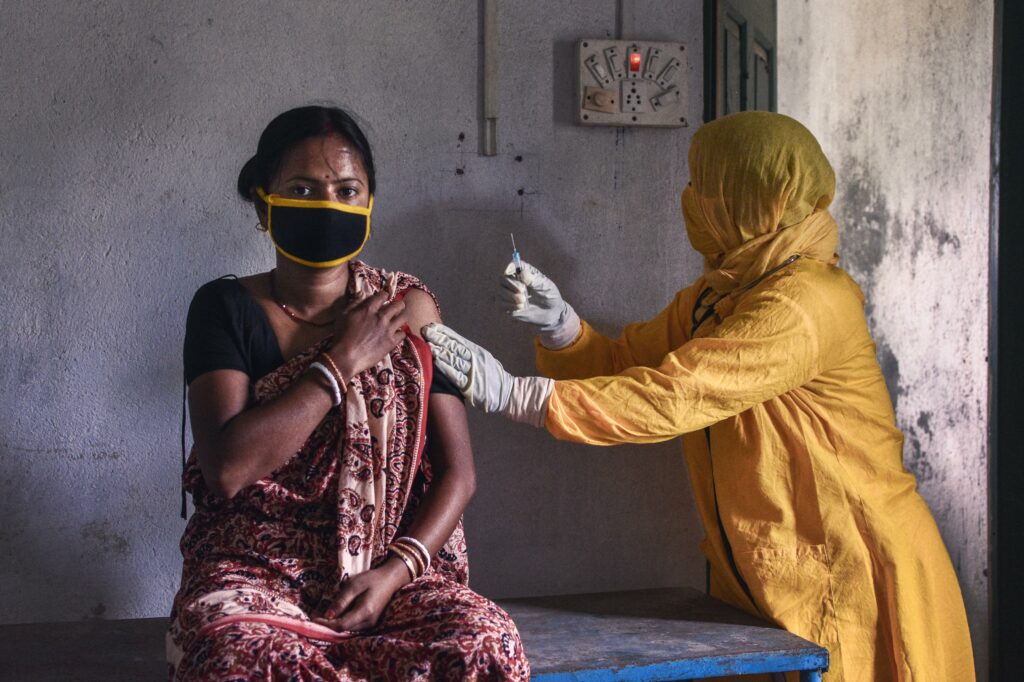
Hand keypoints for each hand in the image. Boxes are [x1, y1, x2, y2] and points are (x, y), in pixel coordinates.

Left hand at [312, 559, 407, 631]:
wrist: (390, 580)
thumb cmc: (371, 579)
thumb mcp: (354, 585)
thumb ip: (341, 601)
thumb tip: (328, 615)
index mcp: (365, 612)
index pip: (341, 625)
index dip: (326, 624)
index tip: (314, 618)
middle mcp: (368, 622)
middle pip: (343, 630)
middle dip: (328, 625)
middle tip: (316, 616)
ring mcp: (370, 624)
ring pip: (347, 630)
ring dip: (335, 625)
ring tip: (325, 615)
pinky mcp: (370, 623)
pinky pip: (353, 627)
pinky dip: (343, 623)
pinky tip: (337, 615)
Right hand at [328, 291, 406, 378]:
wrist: (346, 357)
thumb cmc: (341, 336)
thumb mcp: (343, 315)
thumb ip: (354, 303)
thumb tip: (361, 293)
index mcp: (368, 309)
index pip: (383, 295)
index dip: (385, 295)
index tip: (385, 297)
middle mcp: (381, 317)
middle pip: (398, 305)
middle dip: (398, 304)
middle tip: (396, 307)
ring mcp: (388, 330)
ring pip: (404, 317)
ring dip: (402, 317)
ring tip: (399, 319)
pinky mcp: (391, 342)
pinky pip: (403, 334)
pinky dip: (400, 333)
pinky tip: (396, 334)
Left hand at [423, 323, 553, 426]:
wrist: (507, 393)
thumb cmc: (493, 376)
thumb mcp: (483, 359)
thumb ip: (469, 353)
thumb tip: (451, 346)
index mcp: (476, 351)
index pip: (457, 339)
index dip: (444, 332)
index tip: (432, 326)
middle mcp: (474, 358)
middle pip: (453, 346)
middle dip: (438, 338)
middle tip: (425, 331)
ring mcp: (472, 371)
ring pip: (453, 358)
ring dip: (439, 351)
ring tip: (428, 344)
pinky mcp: (471, 385)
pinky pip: (456, 375)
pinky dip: (446, 368)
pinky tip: (437, 362)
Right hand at [499, 261, 580, 348]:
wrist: (551, 312)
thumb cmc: (549, 295)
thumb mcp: (545, 286)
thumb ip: (533, 280)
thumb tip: (522, 274)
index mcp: (523, 272)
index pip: (512, 265)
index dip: (509, 267)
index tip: (509, 272)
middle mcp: (513, 281)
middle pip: (502, 278)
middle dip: (511, 285)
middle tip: (523, 291)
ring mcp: (509, 294)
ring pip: (500, 292)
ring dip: (511, 297)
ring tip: (524, 301)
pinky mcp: (508, 306)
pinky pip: (501, 304)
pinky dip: (510, 306)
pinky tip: (521, 307)